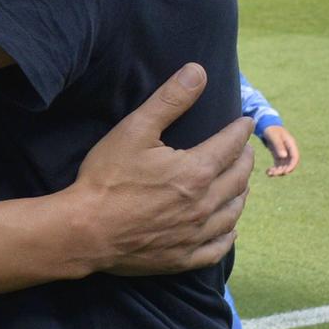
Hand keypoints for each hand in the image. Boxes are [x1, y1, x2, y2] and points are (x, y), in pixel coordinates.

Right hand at [67, 64, 253, 276]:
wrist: (84, 231)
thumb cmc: (106, 178)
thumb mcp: (135, 129)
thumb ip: (170, 99)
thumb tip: (198, 71)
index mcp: (197, 171)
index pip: (231, 145)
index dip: (240, 131)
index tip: (245, 122)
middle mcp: (204, 204)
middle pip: (238, 178)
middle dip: (244, 159)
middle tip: (244, 150)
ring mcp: (195, 234)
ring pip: (233, 212)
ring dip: (241, 194)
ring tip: (240, 184)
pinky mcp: (182, 257)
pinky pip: (218, 247)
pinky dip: (228, 234)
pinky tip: (228, 227)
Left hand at [260, 125, 300, 176]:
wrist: (266, 125)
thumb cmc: (271, 129)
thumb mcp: (274, 136)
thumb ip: (278, 145)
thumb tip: (284, 156)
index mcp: (291, 144)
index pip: (295, 158)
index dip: (292, 166)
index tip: (285, 172)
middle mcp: (289, 150)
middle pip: (289, 164)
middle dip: (283, 170)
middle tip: (274, 173)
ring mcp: (284, 153)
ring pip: (284, 166)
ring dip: (278, 171)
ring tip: (269, 174)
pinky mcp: (278, 155)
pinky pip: (278, 164)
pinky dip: (274, 169)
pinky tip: (268, 172)